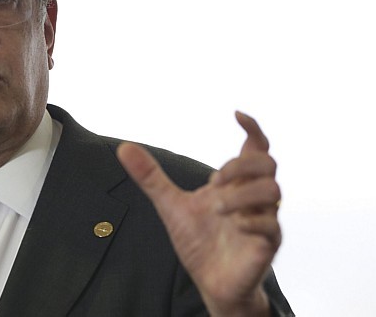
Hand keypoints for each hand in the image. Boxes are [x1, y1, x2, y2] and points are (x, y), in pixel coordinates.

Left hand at [117, 112, 280, 315]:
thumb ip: (151, 177)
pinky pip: (272, 227)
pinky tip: (233, 225)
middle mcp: (254, 198)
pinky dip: (251, 221)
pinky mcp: (266, 245)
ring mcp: (264, 220)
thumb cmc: (198, 241)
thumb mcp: (170, 205)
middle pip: (267, 163)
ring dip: (242, 194)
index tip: (236, 115)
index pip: (256, 148)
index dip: (252, 129)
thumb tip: (123, 147)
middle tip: (213, 181)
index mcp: (236, 184)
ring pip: (274, 191)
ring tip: (216, 207)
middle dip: (239, 165)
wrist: (210, 282)